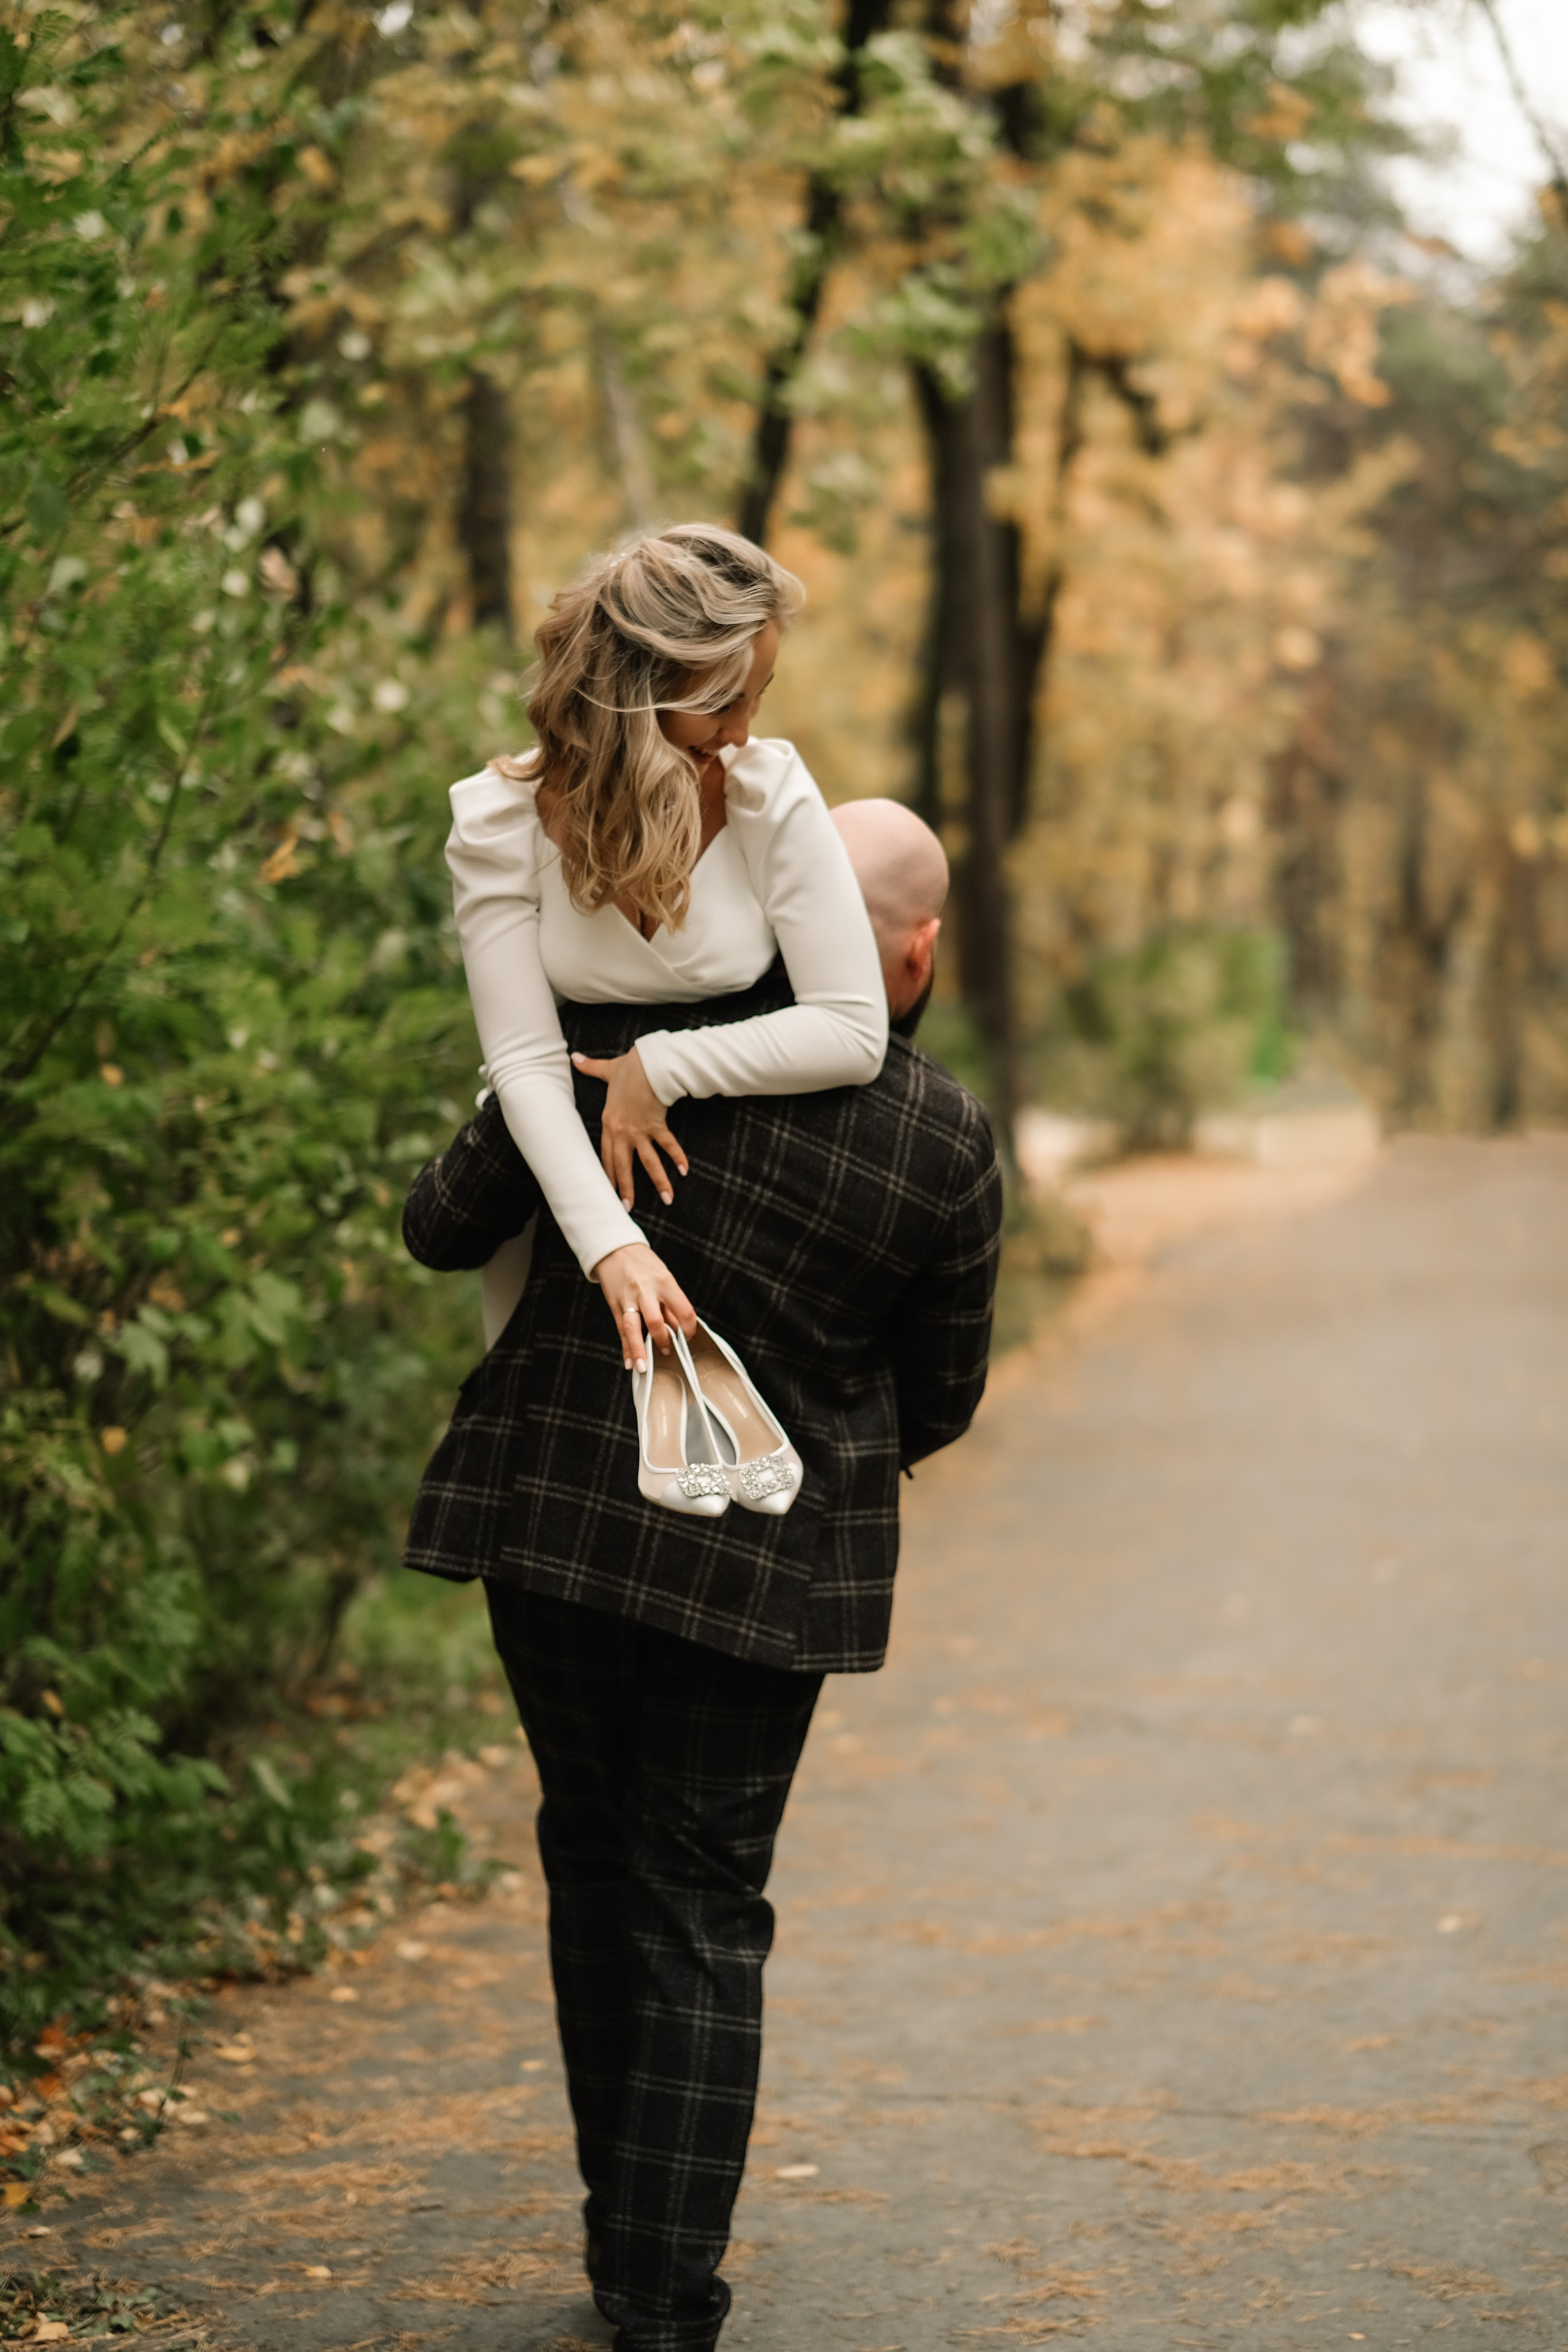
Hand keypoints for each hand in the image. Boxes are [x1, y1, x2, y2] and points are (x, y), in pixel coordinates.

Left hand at [572, 1044, 688, 1209]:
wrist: (648, 1065)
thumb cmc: (629, 1068)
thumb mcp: (607, 1070)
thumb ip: (590, 1067)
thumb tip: (574, 1056)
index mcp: (609, 1123)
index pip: (605, 1155)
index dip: (607, 1174)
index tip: (608, 1191)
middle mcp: (623, 1132)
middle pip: (622, 1166)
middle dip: (625, 1189)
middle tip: (627, 1208)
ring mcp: (640, 1131)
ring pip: (648, 1162)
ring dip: (658, 1181)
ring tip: (667, 1199)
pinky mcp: (657, 1126)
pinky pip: (668, 1145)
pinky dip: (677, 1157)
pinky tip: (684, 1171)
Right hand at [591, 1242, 695, 1371]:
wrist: (615, 1249)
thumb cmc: (644, 1264)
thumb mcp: (663, 1277)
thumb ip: (670, 1303)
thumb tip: (679, 1329)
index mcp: (665, 1282)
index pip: (684, 1311)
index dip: (688, 1329)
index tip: (687, 1338)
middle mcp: (646, 1290)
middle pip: (656, 1322)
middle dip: (663, 1341)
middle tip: (668, 1352)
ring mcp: (628, 1298)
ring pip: (633, 1328)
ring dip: (639, 1350)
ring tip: (644, 1368)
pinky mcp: (615, 1305)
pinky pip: (621, 1330)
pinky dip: (626, 1348)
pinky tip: (629, 1362)